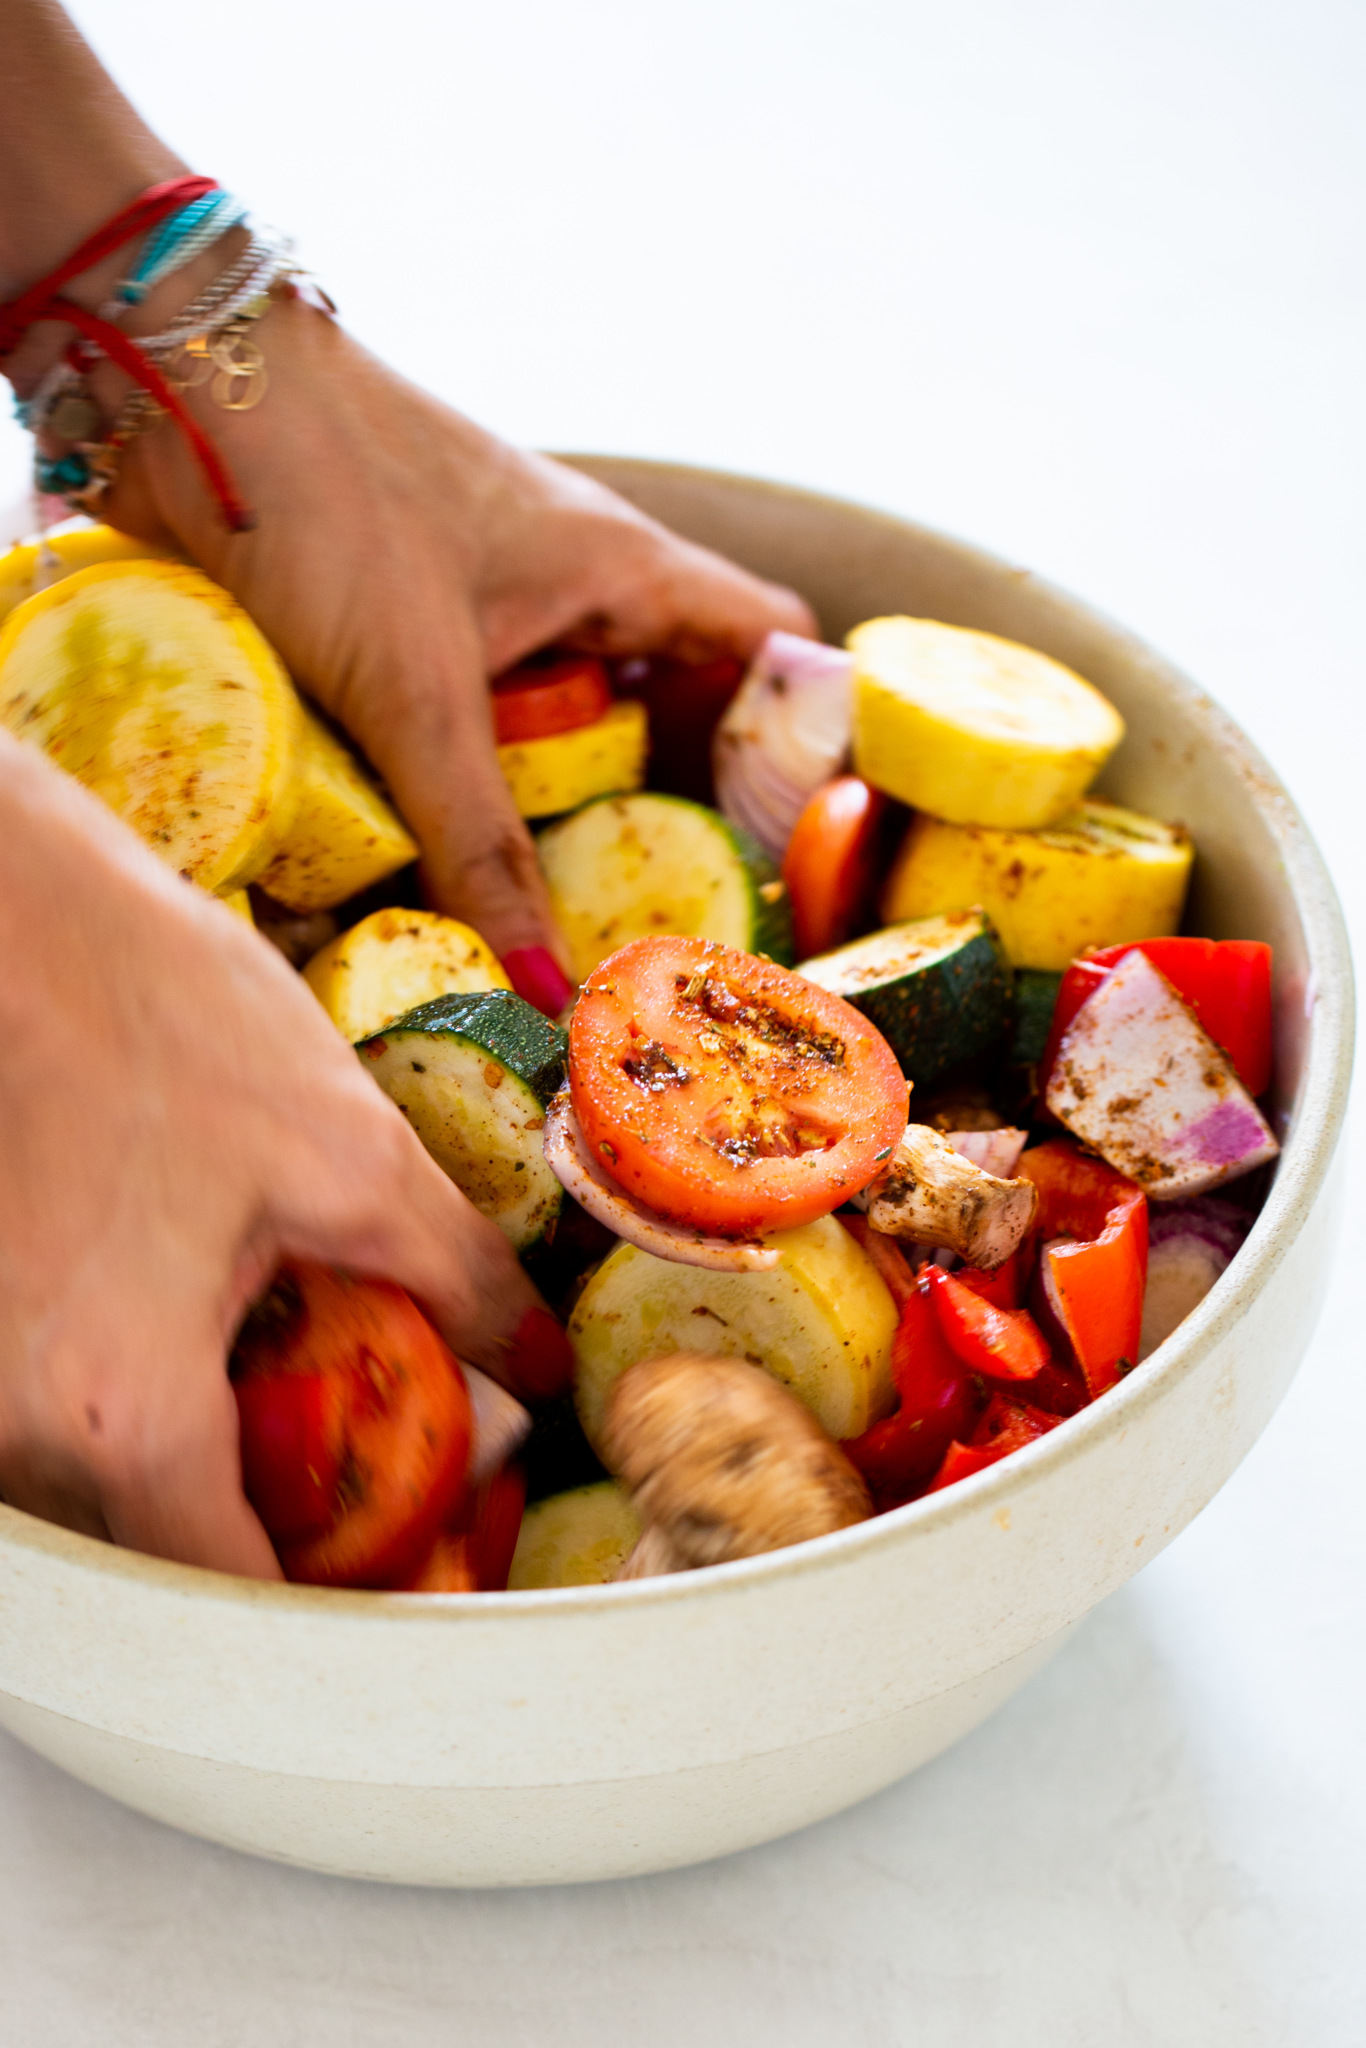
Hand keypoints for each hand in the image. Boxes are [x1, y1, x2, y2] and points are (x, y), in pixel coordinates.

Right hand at [0, 737, 564, 1576]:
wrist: (3, 902)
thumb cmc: (144, 1002)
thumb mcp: (342, 1144)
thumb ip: (454, 1274)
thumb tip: (533, 1360)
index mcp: (113, 1405)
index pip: (236, 1594)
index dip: (343, 1605)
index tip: (415, 1578)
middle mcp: (15, 1420)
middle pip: (164, 1546)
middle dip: (282, 1532)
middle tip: (385, 1477)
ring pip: (107, 1479)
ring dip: (208, 1461)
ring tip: (310, 1383)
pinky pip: (61, 1406)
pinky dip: (141, 1395)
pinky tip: (211, 1318)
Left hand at [100, 299, 816, 973]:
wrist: (173, 383)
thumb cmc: (329, 495)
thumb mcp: (416, 690)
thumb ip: (478, 843)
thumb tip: (548, 992)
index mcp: (623, 568)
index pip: (770, 644)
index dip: (799, 736)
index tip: (788, 849)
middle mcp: (570, 583)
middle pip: (666, 705)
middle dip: (664, 810)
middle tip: (665, 919)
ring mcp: (486, 601)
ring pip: (559, 722)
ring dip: (554, 808)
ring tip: (561, 915)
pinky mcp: (402, 621)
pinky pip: (465, 721)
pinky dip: (465, 785)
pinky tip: (440, 857)